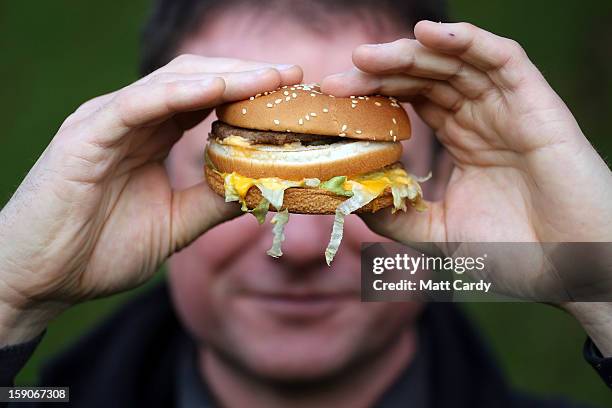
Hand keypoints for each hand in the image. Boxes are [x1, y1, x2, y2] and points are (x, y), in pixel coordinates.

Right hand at [0, 55, 301, 344]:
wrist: (40, 280)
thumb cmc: (99, 250)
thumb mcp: (175, 224)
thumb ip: (213, 200)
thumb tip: (261, 187)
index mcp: (150, 135)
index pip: (207, 99)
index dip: (250, 92)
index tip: (292, 94)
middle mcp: (131, 119)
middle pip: (197, 79)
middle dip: (247, 74)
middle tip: (292, 75)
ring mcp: (107, 122)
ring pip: (172, 81)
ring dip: (225, 76)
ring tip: (270, 77)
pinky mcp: (85, 136)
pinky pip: (136, 104)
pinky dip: (179, 93)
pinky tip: (219, 90)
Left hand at [322, 21, 611, 340]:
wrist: (573, 271)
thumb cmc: (513, 255)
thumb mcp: (437, 235)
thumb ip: (396, 216)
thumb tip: (351, 198)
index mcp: (461, 140)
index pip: (410, 101)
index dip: (373, 94)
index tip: (334, 98)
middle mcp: (481, 117)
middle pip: (426, 77)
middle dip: (381, 71)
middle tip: (341, 76)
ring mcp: (507, 108)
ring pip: (455, 63)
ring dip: (411, 53)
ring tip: (368, 56)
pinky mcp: (536, 104)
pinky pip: (502, 59)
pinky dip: (467, 42)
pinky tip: (429, 35)